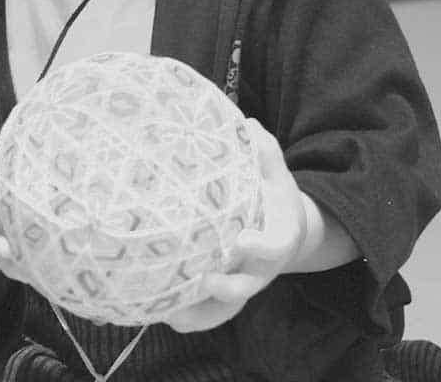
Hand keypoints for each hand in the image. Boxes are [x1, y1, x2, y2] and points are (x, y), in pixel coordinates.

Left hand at [165, 118, 307, 332]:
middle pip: (248, 287)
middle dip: (228, 288)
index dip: (259, 248)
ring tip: (170, 311)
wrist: (279, 232)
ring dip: (200, 314)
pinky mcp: (226, 297)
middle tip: (203, 280)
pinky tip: (162, 311)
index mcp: (277, 239)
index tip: (240, 239)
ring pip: (225, 310)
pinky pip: (209, 316)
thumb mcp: (275, 175)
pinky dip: (190, 319)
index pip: (273, 248)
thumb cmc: (272, 200)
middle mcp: (261, 270)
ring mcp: (243, 286)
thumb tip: (246, 122)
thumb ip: (264, 153)